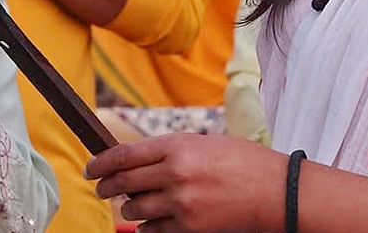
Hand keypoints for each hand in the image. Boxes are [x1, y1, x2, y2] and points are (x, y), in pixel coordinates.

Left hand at [87, 133, 286, 231]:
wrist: (277, 192)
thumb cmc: (242, 163)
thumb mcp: (202, 143)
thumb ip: (169, 152)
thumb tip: (136, 161)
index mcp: (176, 146)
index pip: (123, 155)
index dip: (100, 162)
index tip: (91, 168)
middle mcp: (175, 173)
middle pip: (123, 182)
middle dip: (106, 187)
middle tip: (101, 188)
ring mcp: (182, 203)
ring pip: (135, 209)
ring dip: (129, 209)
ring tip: (132, 205)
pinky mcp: (190, 228)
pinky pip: (153, 231)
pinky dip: (148, 228)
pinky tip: (151, 223)